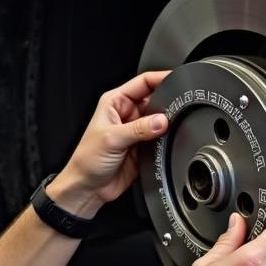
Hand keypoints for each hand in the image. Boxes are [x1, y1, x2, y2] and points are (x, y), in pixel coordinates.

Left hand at [48, 71, 169, 217]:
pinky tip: (168, 142)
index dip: (160, 77)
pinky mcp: (144, 146)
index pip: (143, 82)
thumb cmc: (87, 160)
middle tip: (178, 109)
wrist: (88, 188)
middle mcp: (127, 113)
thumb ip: (139, 129)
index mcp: (115, 102)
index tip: (176, 78)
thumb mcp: (112, 139)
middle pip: (155, 100)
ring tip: (171, 128)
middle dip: (167, 103)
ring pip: (161, 120)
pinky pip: (161, 139)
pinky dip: (167, 140)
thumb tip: (162, 120)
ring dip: (167, 124)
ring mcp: (137, 130)